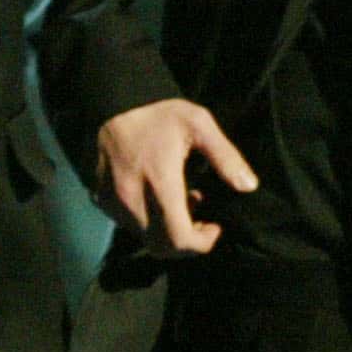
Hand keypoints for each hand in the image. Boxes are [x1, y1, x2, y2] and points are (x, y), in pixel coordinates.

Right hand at [92, 98, 257, 254]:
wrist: (113, 104)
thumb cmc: (159, 114)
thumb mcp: (199, 124)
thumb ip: (225, 156)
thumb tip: (249, 186)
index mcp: (159, 181)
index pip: (179, 238)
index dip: (202, 243)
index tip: (215, 226)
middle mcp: (132, 198)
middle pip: (162, 247)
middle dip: (187, 243)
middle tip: (202, 221)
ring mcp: (114, 202)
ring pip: (145, 238)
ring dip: (167, 232)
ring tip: (181, 202)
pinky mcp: (102, 200)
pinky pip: (130, 226)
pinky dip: (149, 222)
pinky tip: (158, 198)